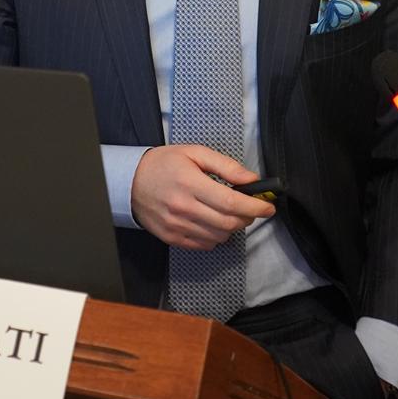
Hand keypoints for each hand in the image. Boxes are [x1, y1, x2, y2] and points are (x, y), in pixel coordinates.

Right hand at [130, 145, 274, 249]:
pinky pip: (204, 245)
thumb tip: (251, 179)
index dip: (255, 207)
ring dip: (232, 227)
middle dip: (247, 218)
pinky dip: (215, 236)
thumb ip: (225, 165)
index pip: (232, 203)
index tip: (268, 207)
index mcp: (190, 184)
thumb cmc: (163, 164)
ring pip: (219, 237)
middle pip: (229, 223)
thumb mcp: (194, 153)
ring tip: (227, 213)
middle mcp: (183, 208)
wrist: (129, 182)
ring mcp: (177, 225)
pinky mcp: (172, 237)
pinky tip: (211, 222)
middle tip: (250, 209)